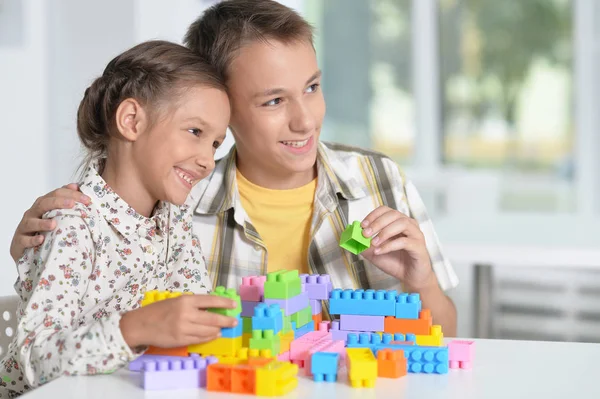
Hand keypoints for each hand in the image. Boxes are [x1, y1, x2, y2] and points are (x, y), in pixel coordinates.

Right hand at [10, 184, 89, 260]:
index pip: (56, 194)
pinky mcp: (20, 241)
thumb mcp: (55, 214)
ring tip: (54, 224)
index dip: (71, 194)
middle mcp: (33, 213)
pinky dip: (32, 240)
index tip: (87, 200)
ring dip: (42, 223)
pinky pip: (25, 240)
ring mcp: (25, 227)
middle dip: (58, 202)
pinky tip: (41, 240)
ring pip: (31, 222)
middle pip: (44, 204)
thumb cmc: (43, 228)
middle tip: (72, 204)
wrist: (25, 246)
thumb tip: (76, 186)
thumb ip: (65, 201)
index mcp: (43, 205)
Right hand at [119, 294, 238, 348]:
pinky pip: (199, 339)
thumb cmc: (158, 311)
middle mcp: (186, 313)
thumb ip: (192, 304)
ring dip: (218, 330)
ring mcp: (183, 328)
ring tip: (223, 329)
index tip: (234, 305)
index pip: (210, 300)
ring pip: (207, 330)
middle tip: (234, 322)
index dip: (224, 303)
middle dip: (226, 320)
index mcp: (185, 300)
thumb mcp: (176, 301)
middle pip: (212, 318)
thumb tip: (210, 308)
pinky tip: (213, 335)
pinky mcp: (180, 340)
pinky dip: (208, 337)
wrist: (140, 325)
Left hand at [360, 206, 435, 290]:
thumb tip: (352, 238)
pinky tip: (380, 251)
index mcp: (398, 222)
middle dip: (377, 223)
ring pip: (402, 224)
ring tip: (374, 242)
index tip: (362, 225)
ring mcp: (416, 235)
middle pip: (393, 214)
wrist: (410, 278)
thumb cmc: (395, 262)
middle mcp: (409, 225)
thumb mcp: (374, 253)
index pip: (385, 210)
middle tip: (365, 233)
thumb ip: (364, 245)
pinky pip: (405, 241)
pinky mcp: (419, 247)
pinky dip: (389, 245)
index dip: (373, 215)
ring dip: (384, 232)